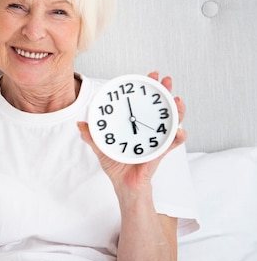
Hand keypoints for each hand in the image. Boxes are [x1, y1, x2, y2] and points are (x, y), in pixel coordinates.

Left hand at [78, 71, 187, 188]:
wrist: (124, 185)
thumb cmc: (117, 165)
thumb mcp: (102, 147)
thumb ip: (92, 136)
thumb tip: (80, 124)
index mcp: (136, 125)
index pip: (144, 102)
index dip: (149, 88)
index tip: (151, 75)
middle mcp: (150, 130)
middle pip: (161, 107)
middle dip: (166, 92)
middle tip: (166, 80)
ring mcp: (157, 140)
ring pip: (172, 122)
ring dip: (177, 111)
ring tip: (178, 101)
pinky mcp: (159, 154)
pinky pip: (172, 144)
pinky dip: (178, 137)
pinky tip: (179, 131)